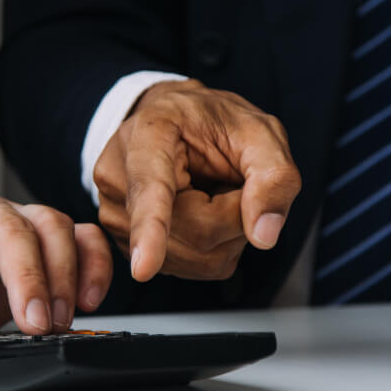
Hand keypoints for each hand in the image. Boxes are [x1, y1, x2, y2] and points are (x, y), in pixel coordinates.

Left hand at [0, 178, 112, 336]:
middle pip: (11, 226)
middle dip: (27, 279)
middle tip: (33, 325)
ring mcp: (14, 210)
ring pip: (51, 224)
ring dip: (62, 275)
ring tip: (57, 321)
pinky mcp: (44, 230)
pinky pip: (81, 235)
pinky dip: (93, 264)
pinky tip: (90, 299)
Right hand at [94, 79, 300, 280]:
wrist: (180, 124)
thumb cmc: (214, 122)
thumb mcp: (260, 131)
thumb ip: (274, 175)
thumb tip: (264, 236)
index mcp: (149, 133)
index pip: (151, 188)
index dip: (151, 229)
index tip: (143, 268)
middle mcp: (119, 175)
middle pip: (195, 233)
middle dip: (235, 216)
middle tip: (233, 181)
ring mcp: (116, 214)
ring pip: (195, 256)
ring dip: (225, 234)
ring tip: (213, 192)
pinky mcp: (127, 244)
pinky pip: (191, 266)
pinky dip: (213, 246)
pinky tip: (202, 212)